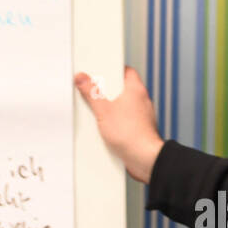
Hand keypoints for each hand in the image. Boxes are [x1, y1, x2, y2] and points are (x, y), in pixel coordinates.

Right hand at [74, 65, 165, 182]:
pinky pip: (124, 120)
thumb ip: (92, 93)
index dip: (111, 70)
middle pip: (121, 88)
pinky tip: (105, 128)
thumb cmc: (131, 134)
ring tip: (97, 113)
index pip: (125, 71)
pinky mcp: (138, 128)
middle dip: (106, 91)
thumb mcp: (103, 110)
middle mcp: (141, 100)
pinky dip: (115, 122)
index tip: (99, 71)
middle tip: (93, 93)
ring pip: (122, 105)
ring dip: (110, 109)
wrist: (145, 158)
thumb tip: (83, 79)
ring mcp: (141, 115)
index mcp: (136, 89)